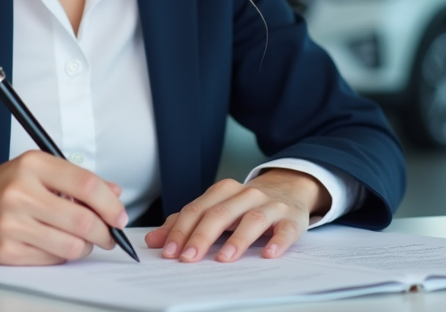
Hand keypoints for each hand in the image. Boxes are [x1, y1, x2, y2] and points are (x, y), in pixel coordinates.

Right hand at [0, 150, 127, 264]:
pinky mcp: (7, 250)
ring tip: (82, 239)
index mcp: (33, 165)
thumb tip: (114, 194)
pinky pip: (51, 259)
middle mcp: (21, 192)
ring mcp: (12, 224)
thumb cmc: (2, 186)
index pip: (86, 185)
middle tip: (110, 235)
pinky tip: (56, 244)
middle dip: (105, 232)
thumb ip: (76, 180)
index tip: (120, 216)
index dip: (111, 205)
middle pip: (83, 220)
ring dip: (86, 246)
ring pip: (71, 245)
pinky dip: (62, 255)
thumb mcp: (37, 169)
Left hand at [144, 169, 329, 262]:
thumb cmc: (247, 204)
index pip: (198, 209)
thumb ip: (186, 222)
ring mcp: (270, 206)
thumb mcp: (217, 207)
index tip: (169, 251)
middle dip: (202, 236)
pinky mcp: (292, 218)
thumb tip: (154, 241)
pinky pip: (285, 230)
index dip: (181, 230)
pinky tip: (268, 254)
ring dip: (237, 240)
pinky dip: (277, 242)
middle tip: (189, 258)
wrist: (290, 187)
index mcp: (224, 191)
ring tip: (223, 258)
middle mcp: (247, 195)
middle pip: (221, 213)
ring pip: (252, 220)